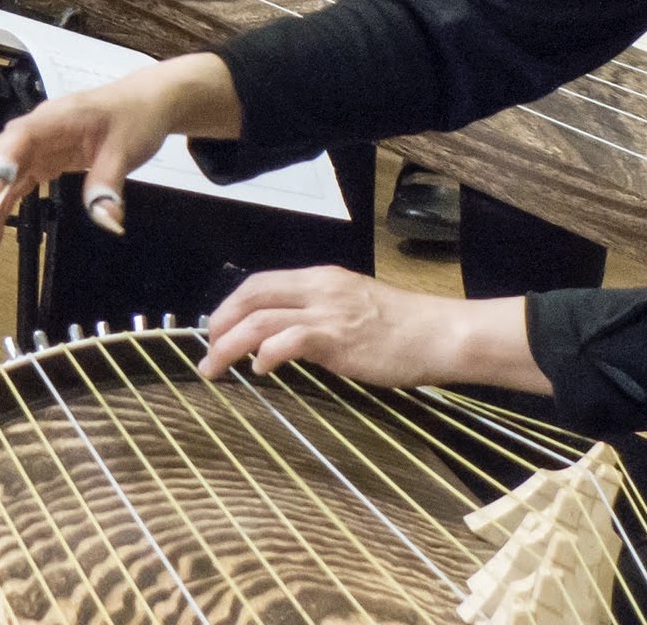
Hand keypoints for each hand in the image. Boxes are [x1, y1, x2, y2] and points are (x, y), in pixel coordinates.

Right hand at [0, 61, 197, 254]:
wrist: (146, 103)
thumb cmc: (134, 118)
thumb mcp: (127, 150)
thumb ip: (109, 184)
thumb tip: (106, 220)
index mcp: (57, 118)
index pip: (20, 138)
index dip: (0, 164)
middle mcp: (39, 130)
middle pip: (0, 158)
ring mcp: (38, 146)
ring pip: (4, 174)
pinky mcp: (44, 160)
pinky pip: (18, 182)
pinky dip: (5, 205)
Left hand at [199, 267, 542, 391]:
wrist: (440, 334)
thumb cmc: (402, 328)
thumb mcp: (352, 308)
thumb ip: (319, 316)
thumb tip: (286, 337)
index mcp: (319, 279)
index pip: (260, 283)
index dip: (231, 305)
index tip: (216, 328)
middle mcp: (318, 288)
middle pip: (252, 296)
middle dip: (220, 322)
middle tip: (206, 350)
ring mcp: (327, 312)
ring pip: (261, 319)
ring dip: (229, 344)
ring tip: (214, 367)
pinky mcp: (338, 338)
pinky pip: (289, 340)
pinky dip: (266, 353)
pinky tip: (259, 368)